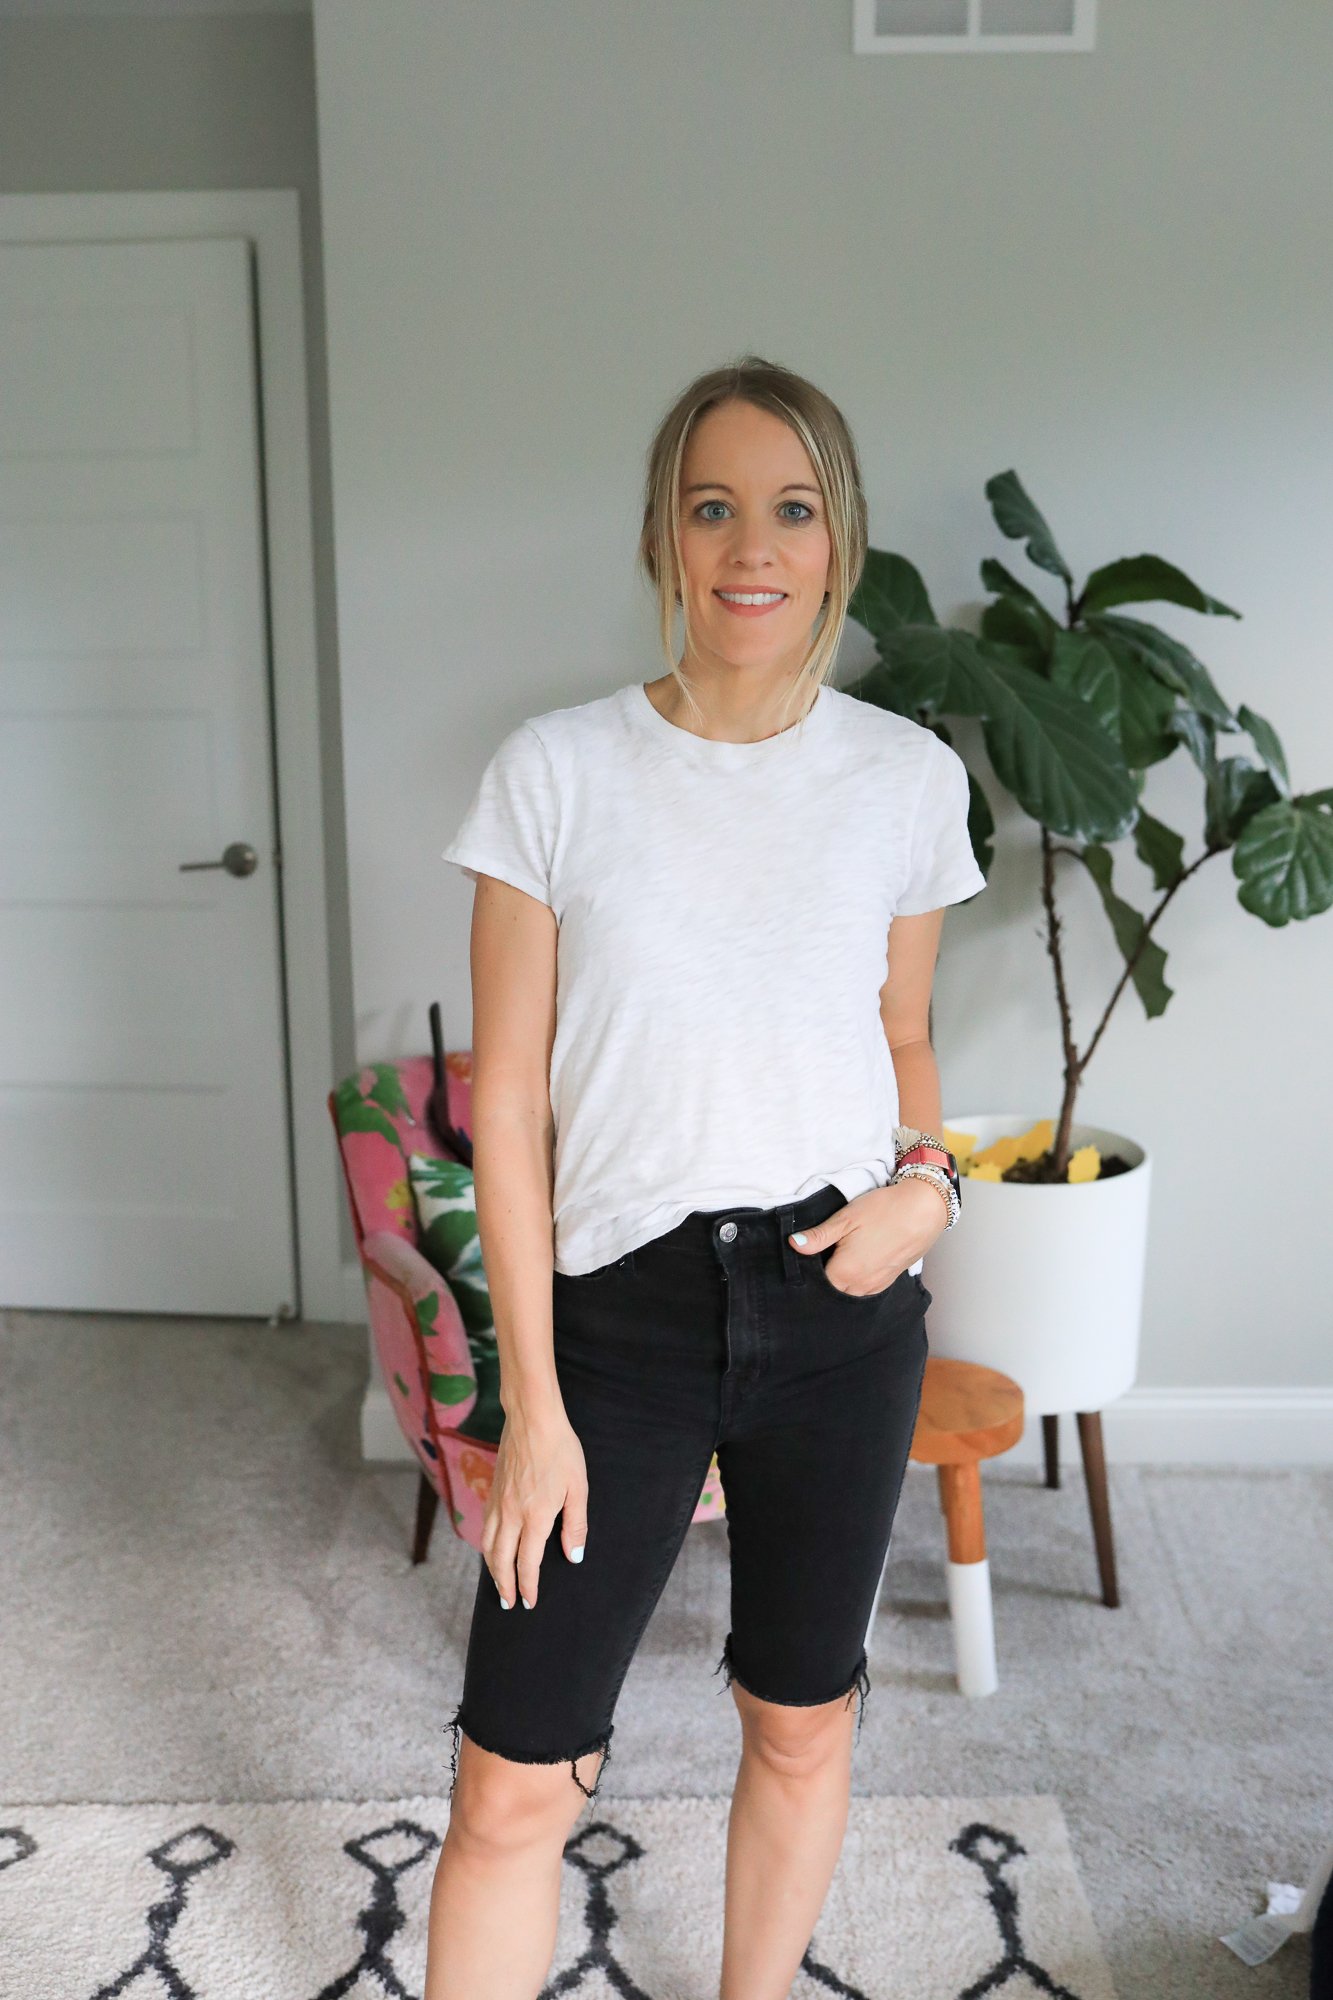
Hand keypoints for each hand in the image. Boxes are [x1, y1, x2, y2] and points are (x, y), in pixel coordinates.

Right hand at [481, 1400, 588, 1610]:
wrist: (532, 1418)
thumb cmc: (561, 1450)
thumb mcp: (578, 1488)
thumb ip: (575, 1525)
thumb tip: (574, 1556)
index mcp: (535, 1517)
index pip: (528, 1563)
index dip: (529, 1586)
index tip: (530, 1602)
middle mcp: (511, 1514)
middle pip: (501, 1560)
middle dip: (505, 1585)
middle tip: (508, 1603)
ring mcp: (498, 1502)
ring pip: (488, 1545)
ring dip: (492, 1569)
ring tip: (498, 1582)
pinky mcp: (492, 1490)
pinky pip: (484, 1527)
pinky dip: (486, 1545)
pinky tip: (492, 1548)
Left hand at [788, 1179, 948, 1295]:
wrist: (924, 1209)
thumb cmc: (884, 1210)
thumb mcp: (846, 1218)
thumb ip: (819, 1236)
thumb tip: (794, 1244)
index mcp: (845, 1272)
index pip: (816, 1286)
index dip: (807, 1274)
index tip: (804, 1260)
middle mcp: (861, 1286)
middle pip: (832, 1293)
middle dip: (823, 1282)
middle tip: (820, 1259)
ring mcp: (877, 1285)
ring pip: (850, 1293)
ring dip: (841, 1283)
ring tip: (839, 1259)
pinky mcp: (889, 1280)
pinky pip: (866, 1289)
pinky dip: (857, 1282)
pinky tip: (857, 1262)